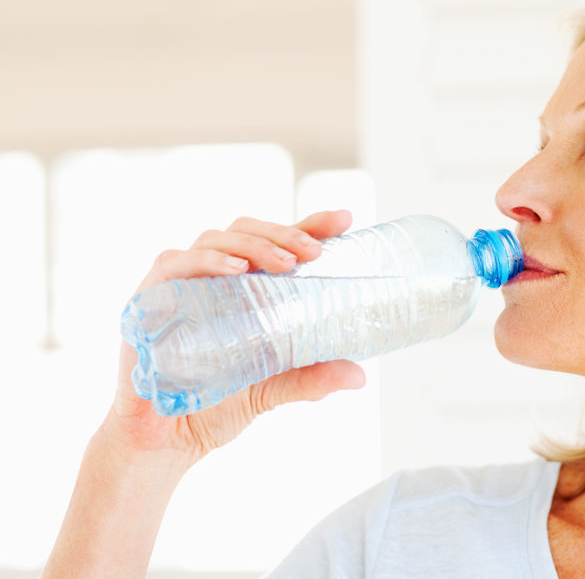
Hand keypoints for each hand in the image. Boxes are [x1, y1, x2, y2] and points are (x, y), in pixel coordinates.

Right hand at [104, 209, 365, 467]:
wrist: (165, 443)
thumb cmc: (216, 404)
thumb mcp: (273, 388)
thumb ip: (311, 378)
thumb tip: (359, 376)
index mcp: (245, 288)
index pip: (278, 245)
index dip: (309, 225)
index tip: (344, 219)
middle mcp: (213, 277)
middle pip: (248, 232)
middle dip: (285, 234)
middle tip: (316, 251)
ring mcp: (180, 283)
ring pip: (215, 239)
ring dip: (253, 245)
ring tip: (286, 262)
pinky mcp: (150, 298)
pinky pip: (174, 264)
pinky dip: (206, 261)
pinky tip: (234, 270)